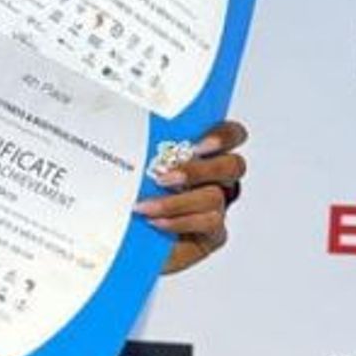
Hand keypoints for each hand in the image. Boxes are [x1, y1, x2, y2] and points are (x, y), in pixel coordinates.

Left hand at [135, 120, 247, 273]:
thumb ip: (140, 142)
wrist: (123, 234)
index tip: (198, 145)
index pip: (230, 135)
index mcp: (203, 153)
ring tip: (145, 206)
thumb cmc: (131, 191)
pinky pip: (209, 224)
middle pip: (233, 165)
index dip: (223, 136)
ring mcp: (217, 206)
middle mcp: (216, 178)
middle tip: (165, 176)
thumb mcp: (133, 160)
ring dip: (177, 201)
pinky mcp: (213, 233)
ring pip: (215, 197)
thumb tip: (122, 122)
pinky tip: (155, 221)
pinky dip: (179, 221)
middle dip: (199, 170)